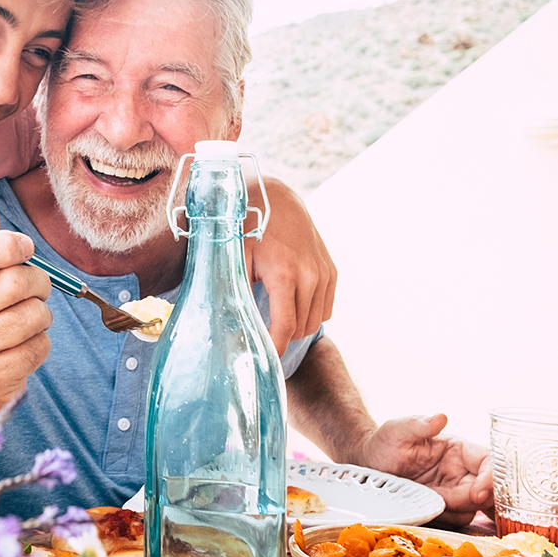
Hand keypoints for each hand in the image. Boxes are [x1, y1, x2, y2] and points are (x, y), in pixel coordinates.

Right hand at [0, 202, 51, 416]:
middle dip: (38, 279)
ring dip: (41, 311)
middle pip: (14, 282)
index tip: (24, 248)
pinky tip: (24, 341)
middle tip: (37, 284)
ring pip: (34, 315)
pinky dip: (41, 339)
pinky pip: (40, 345)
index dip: (6, 244)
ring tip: (28, 314)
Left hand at [245, 176, 335, 354]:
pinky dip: (310, 313)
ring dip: (296, 326)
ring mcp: (324, 272)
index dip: (275, 348)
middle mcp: (310, 274)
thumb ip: (233, 291)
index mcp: (284, 274)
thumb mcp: (232, 257)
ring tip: (273, 317)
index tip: (264, 358)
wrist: (275, 198)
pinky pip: (326, 308)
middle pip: (301, 328)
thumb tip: (225, 324)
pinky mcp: (331, 271)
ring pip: (315, 320)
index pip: (286, 327)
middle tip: (261, 335)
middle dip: (281, 336)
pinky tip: (291, 304)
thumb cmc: (245, 228)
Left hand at [355, 414, 494, 525]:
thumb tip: (440, 417)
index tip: (478, 493)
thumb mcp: (397, 430)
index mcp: (459, 450)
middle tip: (450, 502)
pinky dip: (446, 519)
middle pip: (489, 490)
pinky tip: (427, 510)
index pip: (489, 462)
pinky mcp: (443, 508)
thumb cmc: (385, 443)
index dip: (490, 479)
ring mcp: (453, 491)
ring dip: (457, 510)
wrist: (368, 464)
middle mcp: (462, 471)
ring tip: (429, 501)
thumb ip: (418, 424)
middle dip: (478, 500)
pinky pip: (456, 519)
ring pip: (473, 508)